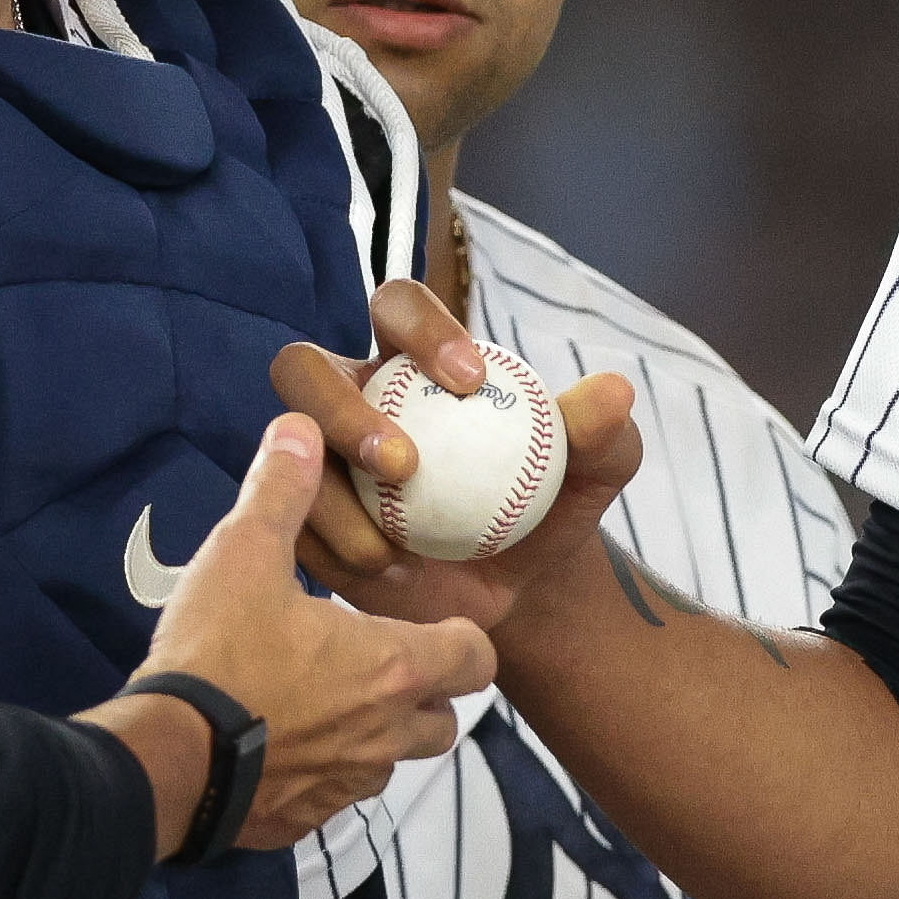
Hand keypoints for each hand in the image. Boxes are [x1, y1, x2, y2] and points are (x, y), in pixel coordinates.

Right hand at [134, 418, 492, 850]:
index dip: (462, 639)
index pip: (476, 658)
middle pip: (443, 720)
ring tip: (328, 701)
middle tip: (380, 662)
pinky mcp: (304, 819)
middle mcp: (386, 734)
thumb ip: (280, 492)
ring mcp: (347, 784)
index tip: (432, 623)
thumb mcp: (243, 557)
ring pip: (390, 762)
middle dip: (426, 694)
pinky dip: (323, 772)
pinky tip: (282, 745)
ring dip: (376, 736)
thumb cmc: (219, 657)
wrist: (166, 762)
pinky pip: (335, 796)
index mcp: (393, 668)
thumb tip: (299, 430)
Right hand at [268, 276, 645, 621]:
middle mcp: (350, 397)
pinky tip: (386, 574)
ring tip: (391, 545)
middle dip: (342, 406)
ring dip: (332, 497)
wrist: (513, 590)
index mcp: (412, 359)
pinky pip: (290, 523)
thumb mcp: (588, 475)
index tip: (472, 380)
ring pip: (286, 453)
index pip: (398, 308)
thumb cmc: (544, 509)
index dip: (424, 329)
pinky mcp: (297, 518)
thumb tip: (612, 392)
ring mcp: (312, 459)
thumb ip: (601, 434)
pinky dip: (334, 549)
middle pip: (304, 368)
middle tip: (404, 463)